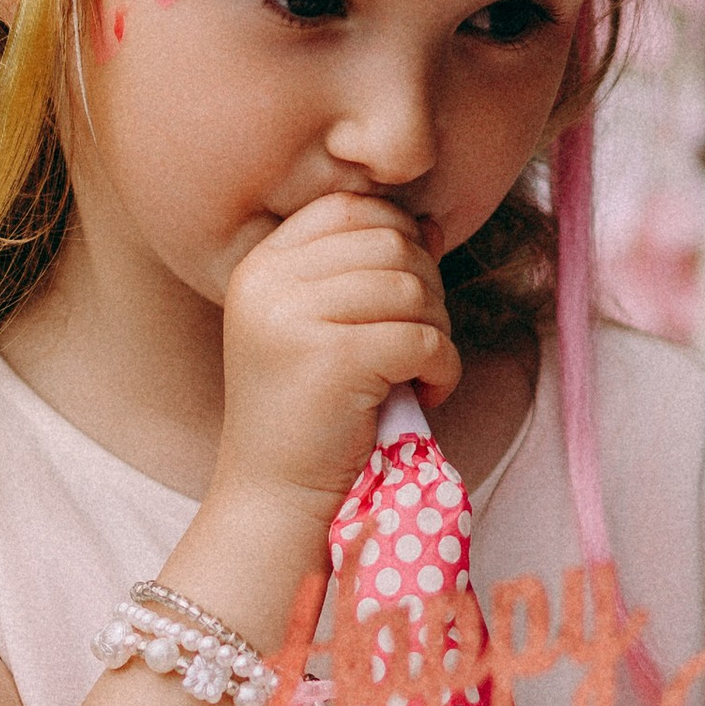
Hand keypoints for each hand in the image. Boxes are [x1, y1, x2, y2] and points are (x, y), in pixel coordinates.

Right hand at [216, 192, 460, 530]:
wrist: (276, 497)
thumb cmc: (310, 414)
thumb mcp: (326, 327)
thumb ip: (369, 270)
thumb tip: (430, 225)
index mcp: (261, 266)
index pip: (349, 208)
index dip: (396, 237)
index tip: (402, 297)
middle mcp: (268, 282)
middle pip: (390, 240)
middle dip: (427, 288)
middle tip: (418, 342)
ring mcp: (294, 317)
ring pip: (414, 287)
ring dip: (437, 331)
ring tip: (419, 372)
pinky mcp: (332, 358)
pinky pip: (424, 337)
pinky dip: (443, 368)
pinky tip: (425, 395)